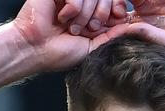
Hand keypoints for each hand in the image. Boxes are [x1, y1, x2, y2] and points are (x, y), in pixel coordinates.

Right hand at [13, 0, 129, 71]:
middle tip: (89, 28)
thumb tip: (129, 27)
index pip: (114, 3)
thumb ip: (111, 37)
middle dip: (102, 13)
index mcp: (92, 16)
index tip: (117, 19)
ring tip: (72, 27)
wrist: (35, 49)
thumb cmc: (59, 52)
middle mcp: (82, 4)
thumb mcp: (92, 47)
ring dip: (85, 13)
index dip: (118, 9)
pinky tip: (62, 17)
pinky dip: (73, 6)